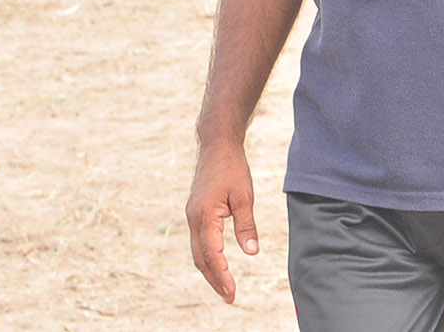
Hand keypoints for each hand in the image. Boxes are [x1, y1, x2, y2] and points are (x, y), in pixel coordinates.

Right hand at [186, 140, 258, 303]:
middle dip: (214, 279)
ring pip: (197, 251)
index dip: (222, 275)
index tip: (233, 292)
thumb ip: (246, 226)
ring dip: (210, 270)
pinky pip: (198, 240)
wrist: (216, 145)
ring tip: (225, 286)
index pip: (212, 253)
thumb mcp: (245, 196)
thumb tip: (251, 252)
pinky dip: (207, 256)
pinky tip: (218, 264)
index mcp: (204, 215)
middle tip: (230, 297)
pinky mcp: (195, 212)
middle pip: (200, 258)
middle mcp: (193, 218)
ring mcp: (192, 215)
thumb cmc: (232, 168)